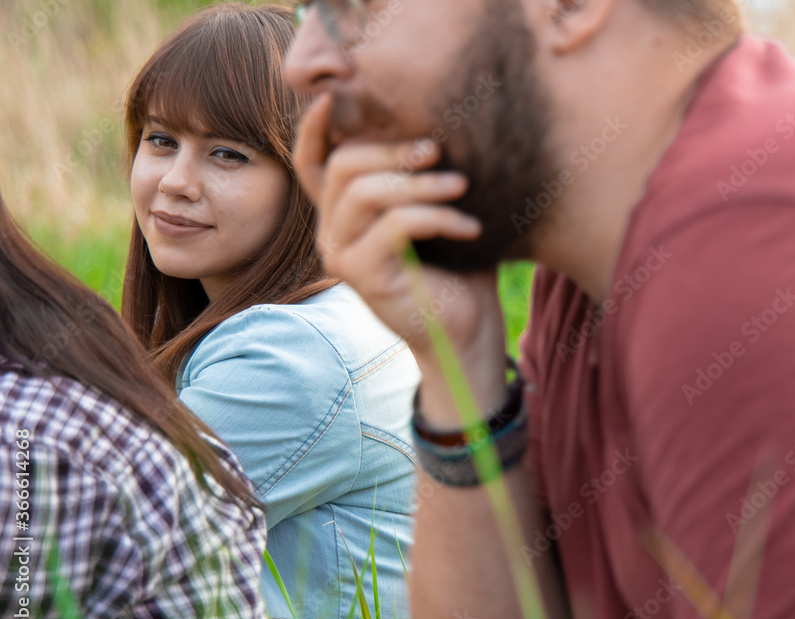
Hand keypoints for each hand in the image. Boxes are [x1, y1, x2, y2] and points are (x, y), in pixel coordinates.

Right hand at [292, 94, 507, 424]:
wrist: (467, 332)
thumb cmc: (460, 268)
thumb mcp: (442, 209)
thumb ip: (423, 172)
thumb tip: (436, 124)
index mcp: (347, 212)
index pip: (313, 164)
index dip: (313, 129)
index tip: (331, 98)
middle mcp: (333, 231)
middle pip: (343, 166)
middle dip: (392, 151)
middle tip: (438, 150)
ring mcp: (340, 254)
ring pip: (365, 194)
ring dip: (420, 184)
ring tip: (462, 186)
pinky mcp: (359, 275)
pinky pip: (394, 226)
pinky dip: (437, 218)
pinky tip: (469, 228)